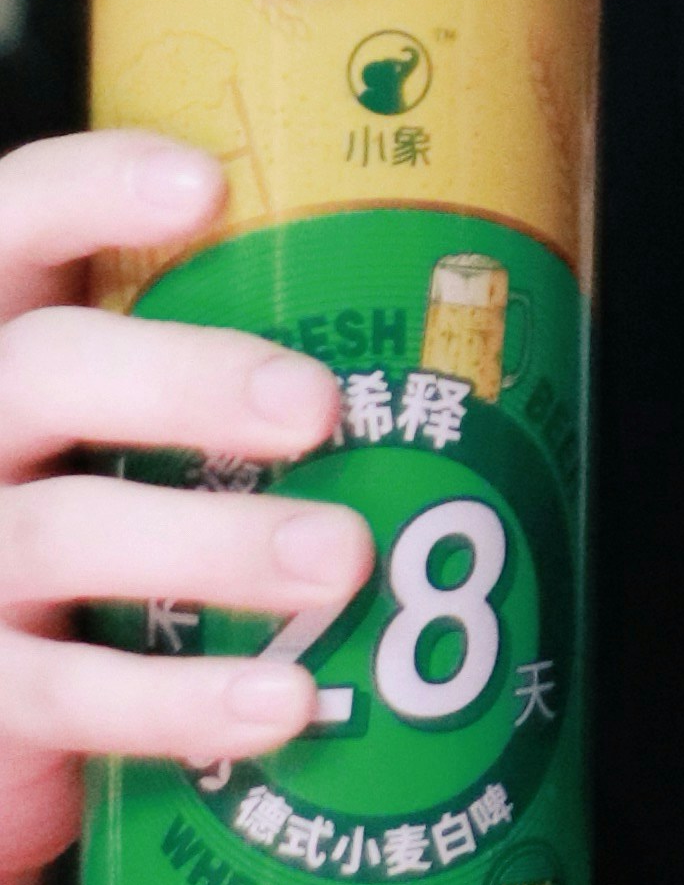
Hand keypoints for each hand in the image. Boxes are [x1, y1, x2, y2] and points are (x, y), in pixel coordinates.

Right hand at [0, 130, 370, 877]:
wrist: (0, 693)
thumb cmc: (89, 511)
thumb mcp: (111, 414)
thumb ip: (205, 354)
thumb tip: (439, 304)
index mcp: (4, 337)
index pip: (10, 223)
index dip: (89, 193)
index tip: (204, 183)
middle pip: (44, 370)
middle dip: (184, 379)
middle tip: (318, 407)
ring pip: (61, 533)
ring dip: (216, 546)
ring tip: (342, 561)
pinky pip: (69, 694)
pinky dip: (184, 700)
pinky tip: (284, 700)